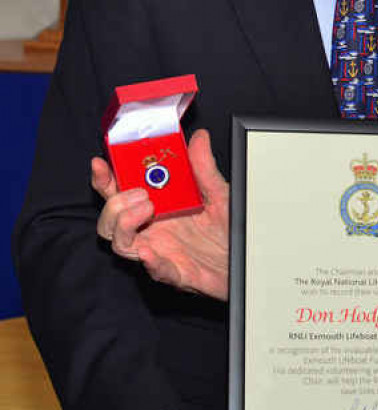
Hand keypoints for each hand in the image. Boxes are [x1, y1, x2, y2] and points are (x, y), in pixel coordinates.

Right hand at [93, 128, 229, 299]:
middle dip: (115, 203)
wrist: (245, 257)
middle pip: (110, 220)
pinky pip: (156, 270)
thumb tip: (199, 138)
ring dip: (125, 225)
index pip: (120, 193)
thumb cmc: (225, 228)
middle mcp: (151, 229)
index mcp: (157, 207)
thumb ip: (204, 167)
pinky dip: (151, 261)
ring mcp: (159, 250)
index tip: (100, 164)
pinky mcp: (174, 272)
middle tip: (141, 193)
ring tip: (147, 209)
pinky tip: (150, 252)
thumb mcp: (217, 191)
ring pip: (120, 244)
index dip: (105, 180)